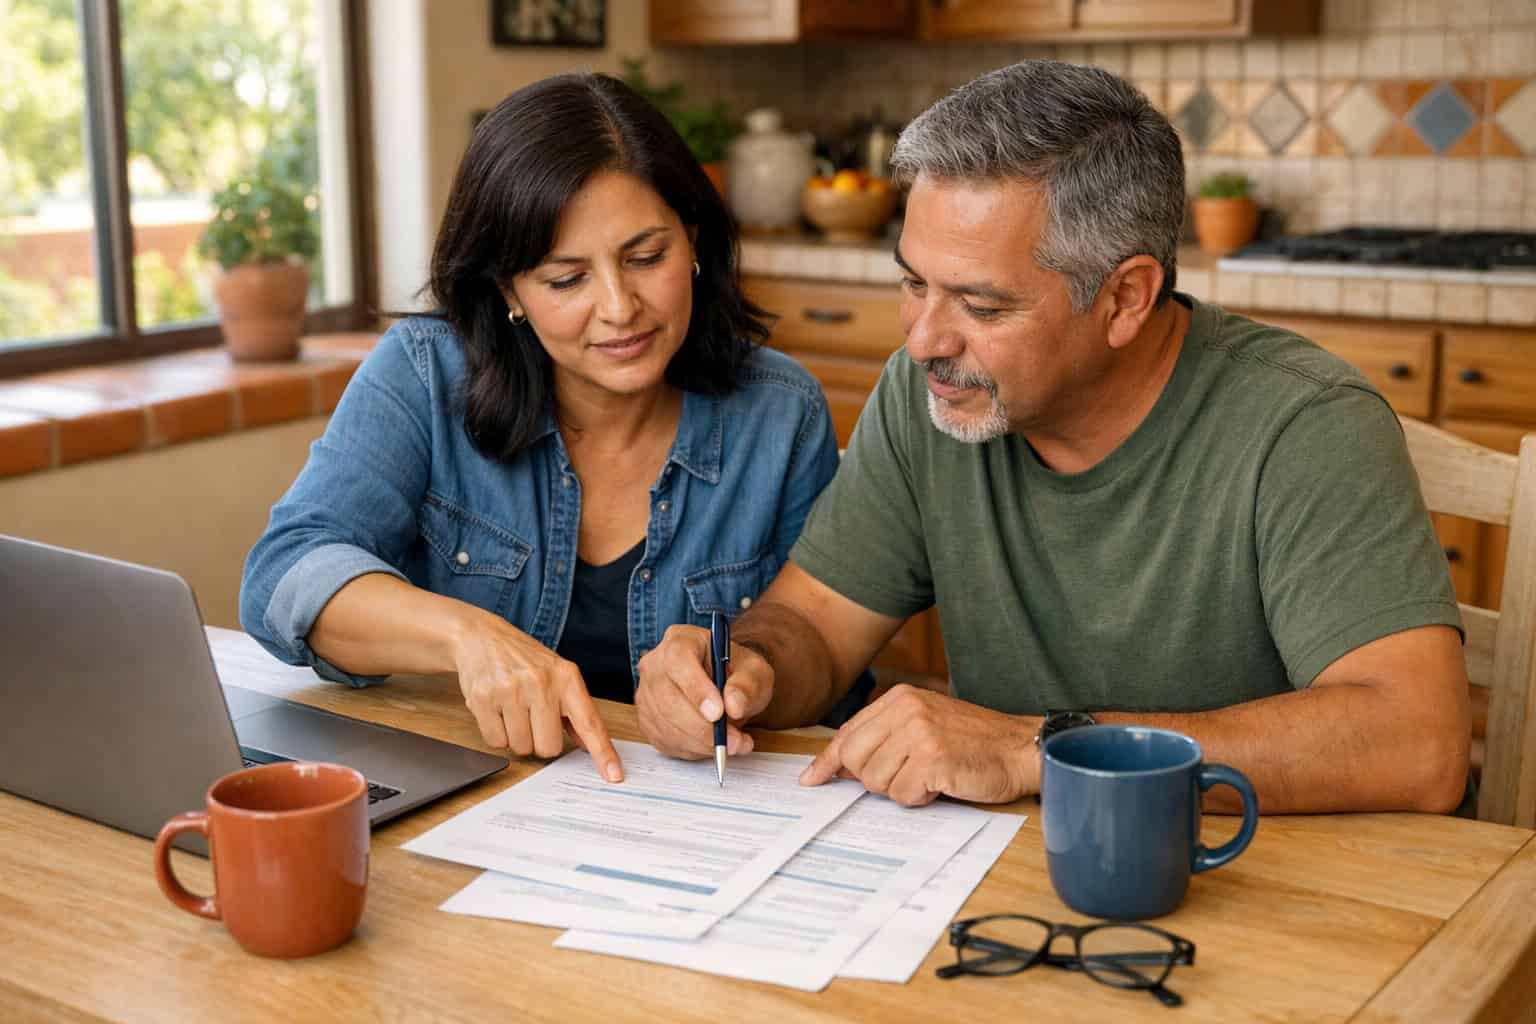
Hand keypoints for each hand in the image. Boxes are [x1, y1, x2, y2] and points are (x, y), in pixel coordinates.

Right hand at [451, 612, 621, 781]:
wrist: (481, 636)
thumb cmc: (524, 660)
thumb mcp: (557, 674)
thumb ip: (574, 709)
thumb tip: (589, 744)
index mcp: (567, 677)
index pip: (590, 722)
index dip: (603, 752)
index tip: (614, 775)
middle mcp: (541, 682)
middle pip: (549, 747)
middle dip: (540, 740)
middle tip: (532, 717)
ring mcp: (511, 690)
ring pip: (521, 747)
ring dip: (517, 736)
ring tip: (512, 708)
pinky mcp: (484, 699)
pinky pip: (496, 742)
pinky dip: (497, 732)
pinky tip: (496, 709)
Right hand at [636, 624, 771, 759]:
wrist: (727, 686)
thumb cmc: (738, 673)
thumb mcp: (755, 671)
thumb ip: (747, 684)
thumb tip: (733, 705)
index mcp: (681, 640)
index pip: (679, 661)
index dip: (696, 689)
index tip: (718, 713)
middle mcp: (656, 664)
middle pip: (669, 698)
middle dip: (704, 727)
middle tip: (735, 741)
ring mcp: (646, 693)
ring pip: (666, 724)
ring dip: (702, 743)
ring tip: (733, 744)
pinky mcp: (646, 719)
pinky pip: (665, 741)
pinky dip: (692, 750)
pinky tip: (713, 745)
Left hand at [800, 685, 1038, 805]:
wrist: (1020, 748)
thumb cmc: (974, 743)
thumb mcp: (925, 725)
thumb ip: (884, 738)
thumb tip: (838, 767)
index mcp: (900, 698)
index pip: (848, 733)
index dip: (828, 761)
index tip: (812, 779)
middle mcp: (905, 710)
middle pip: (854, 760)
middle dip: (874, 779)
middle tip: (909, 777)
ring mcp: (918, 732)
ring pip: (876, 781)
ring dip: (902, 790)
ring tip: (931, 775)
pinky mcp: (932, 758)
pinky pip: (903, 795)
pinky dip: (921, 799)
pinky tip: (942, 783)